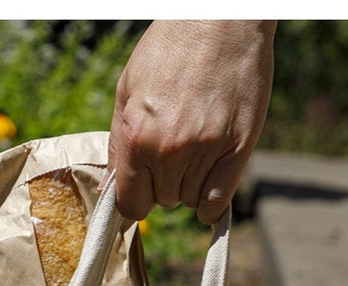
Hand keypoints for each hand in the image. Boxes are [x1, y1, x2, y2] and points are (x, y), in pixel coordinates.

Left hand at [107, 20, 275, 224]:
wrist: (219, 18)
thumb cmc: (169, 49)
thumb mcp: (127, 91)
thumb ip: (118, 145)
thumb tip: (109, 192)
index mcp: (136, 138)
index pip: (130, 205)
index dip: (136, 199)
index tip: (143, 188)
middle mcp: (168, 150)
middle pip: (163, 202)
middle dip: (165, 183)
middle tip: (174, 148)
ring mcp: (204, 150)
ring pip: (191, 201)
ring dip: (191, 183)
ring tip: (195, 146)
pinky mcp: (238, 148)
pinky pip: (218, 200)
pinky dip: (214, 200)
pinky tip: (212, 178)